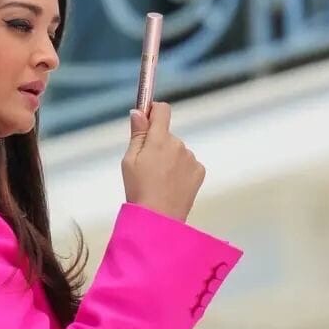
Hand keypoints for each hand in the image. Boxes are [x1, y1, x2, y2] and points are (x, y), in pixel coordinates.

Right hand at [121, 102, 206, 222]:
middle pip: (167, 135)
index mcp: (159, 139)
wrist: (158, 219)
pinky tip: (171, 186)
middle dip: (158, 145)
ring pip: (177, 151)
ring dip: (169, 160)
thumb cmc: (139, 191)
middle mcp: (178, 144)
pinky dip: (180, 172)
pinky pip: (188, 164)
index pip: (162, 110)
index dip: (154, 111)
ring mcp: (191, 158)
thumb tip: (139, 112)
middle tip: (147, 168)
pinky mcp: (199, 171)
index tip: (147, 119)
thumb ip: (137, 134)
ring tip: (159, 182)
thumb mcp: (129, 160)